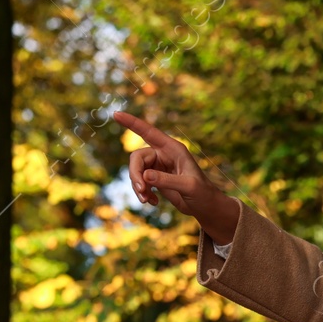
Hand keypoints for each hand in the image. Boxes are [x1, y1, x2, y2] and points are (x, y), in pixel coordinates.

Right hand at [112, 110, 239, 243]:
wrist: (206, 207)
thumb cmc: (203, 193)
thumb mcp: (188, 186)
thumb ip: (166, 181)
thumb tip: (145, 176)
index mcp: (173, 149)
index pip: (149, 132)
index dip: (132, 123)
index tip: (116, 114)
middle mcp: (164, 154)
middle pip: (137, 158)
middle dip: (135, 174)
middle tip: (141, 191)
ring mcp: (158, 167)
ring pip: (136, 171)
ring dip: (138, 187)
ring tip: (147, 201)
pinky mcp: (156, 179)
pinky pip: (140, 182)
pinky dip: (143, 193)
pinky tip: (153, 202)